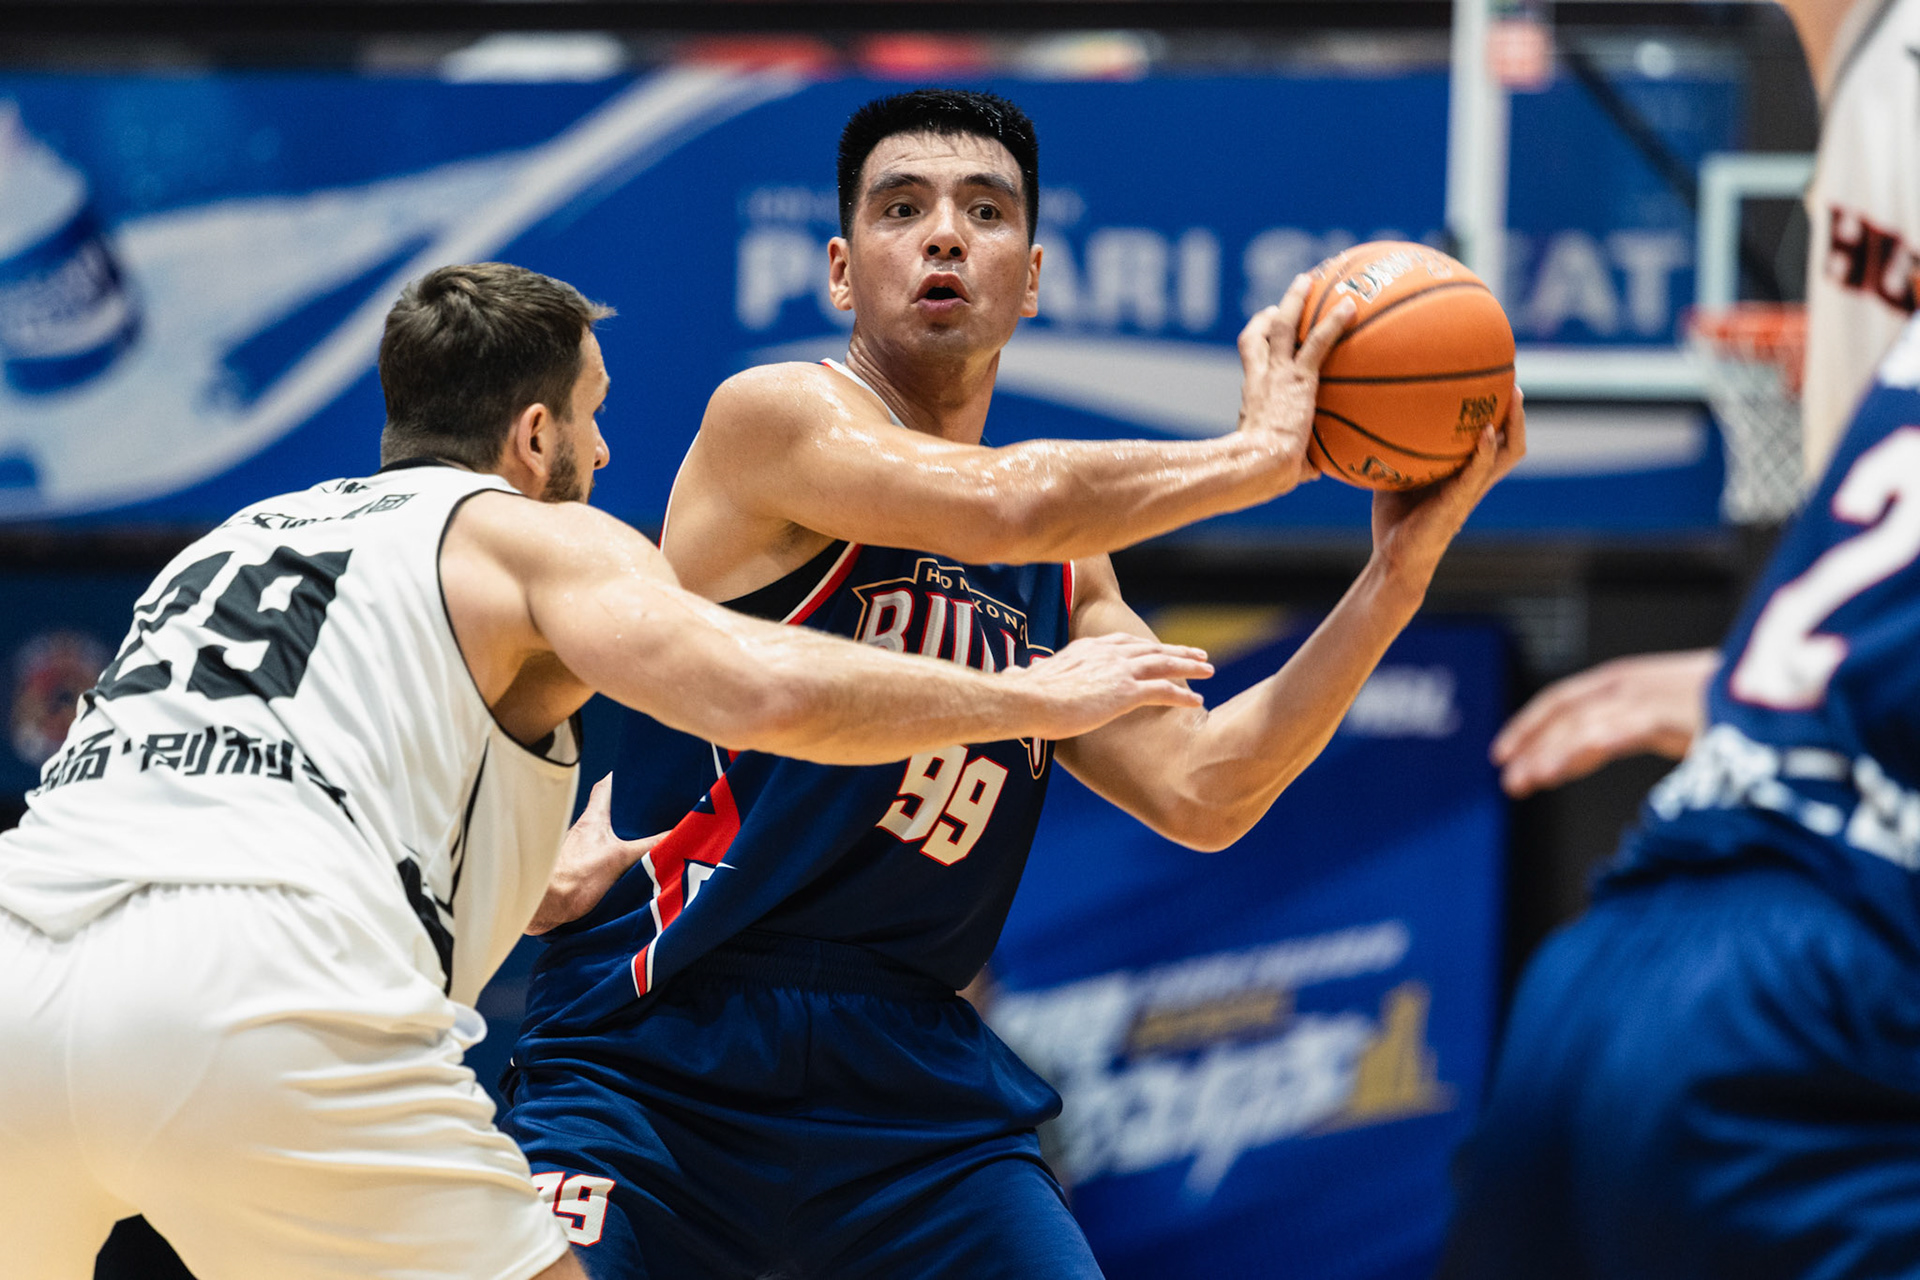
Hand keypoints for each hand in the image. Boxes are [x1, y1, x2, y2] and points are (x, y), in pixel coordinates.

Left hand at [526, 774, 664, 934]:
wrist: (543, 908)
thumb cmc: (573, 877)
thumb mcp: (619, 859)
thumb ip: (649, 847)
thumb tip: (678, 834)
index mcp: (593, 819)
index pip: (605, 788)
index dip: (619, 778)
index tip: (635, 774)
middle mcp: (584, 832)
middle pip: (608, 815)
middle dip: (630, 815)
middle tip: (653, 816)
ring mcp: (579, 853)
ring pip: (605, 840)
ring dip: (622, 842)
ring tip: (647, 847)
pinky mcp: (577, 874)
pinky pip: (601, 863)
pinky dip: (615, 865)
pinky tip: (628, 876)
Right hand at [1010, 633, 1212, 740]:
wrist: (1026, 701)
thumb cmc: (1020, 696)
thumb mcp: (1025, 680)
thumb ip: (1024, 676)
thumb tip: (1008, 676)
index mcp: (1086, 649)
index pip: (1123, 643)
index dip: (1144, 646)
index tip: (1158, 648)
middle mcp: (1106, 654)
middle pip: (1150, 648)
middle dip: (1176, 650)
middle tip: (1198, 653)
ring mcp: (1118, 671)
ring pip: (1164, 663)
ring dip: (1189, 666)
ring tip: (1208, 669)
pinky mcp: (1125, 692)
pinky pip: (1163, 691)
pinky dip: (1183, 694)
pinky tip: (1197, 701)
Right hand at [1235, 274, 1355, 492]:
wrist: (1258, 465)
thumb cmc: (1264, 474)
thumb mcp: (1277, 463)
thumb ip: (1297, 460)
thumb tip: (1312, 471)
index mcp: (1253, 395)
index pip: (1253, 357)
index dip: (1258, 335)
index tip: (1269, 322)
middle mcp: (1261, 378)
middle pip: (1262, 333)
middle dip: (1277, 310)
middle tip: (1294, 292)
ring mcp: (1278, 375)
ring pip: (1283, 326)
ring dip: (1296, 300)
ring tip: (1310, 279)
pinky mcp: (1299, 379)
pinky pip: (1317, 342)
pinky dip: (1333, 322)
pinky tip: (1351, 306)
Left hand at [1369, 389, 1528, 584]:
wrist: (1393, 560)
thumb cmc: (1395, 521)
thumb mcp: (1395, 476)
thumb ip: (1393, 451)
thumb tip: (1371, 419)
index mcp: (1464, 474)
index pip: (1493, 438)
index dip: (1500, 414)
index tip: (1496, 382)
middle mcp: (1474, 480)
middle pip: (1512, 442)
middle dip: (1517, 413)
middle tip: (1512, 383)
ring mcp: (1470, 492)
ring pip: (1507, 454)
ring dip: (1513, 425)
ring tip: (1512, 398)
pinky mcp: (1458, 503)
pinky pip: (1479, 474)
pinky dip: (1485, 453)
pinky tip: (1486, 433)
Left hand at [1491, 648, 1717, 796]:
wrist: (1787, 693)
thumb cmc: (1734, 709)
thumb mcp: (1670, 719)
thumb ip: (1630, 729)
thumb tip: (1596, 749)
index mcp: (1627, 682)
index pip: (1563, 701)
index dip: (1529, 725)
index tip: (1504, 753)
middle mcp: (1632, 683)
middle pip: (1566, 716)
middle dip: (1533, 748)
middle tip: (1510, 781)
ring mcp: (1652, 696)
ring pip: (1587, 725)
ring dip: (1554, 754)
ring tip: (1531, 780)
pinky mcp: (1676, 711)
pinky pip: (1625, 729)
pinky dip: (1594, 744)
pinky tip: (1569, 763)